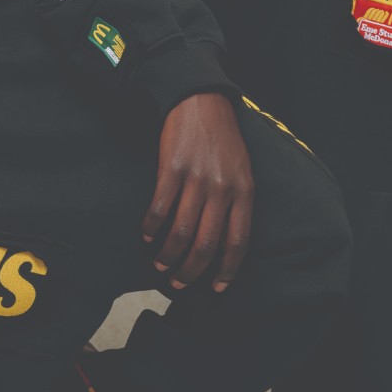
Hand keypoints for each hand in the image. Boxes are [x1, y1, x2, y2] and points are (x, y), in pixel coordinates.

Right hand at [144, 93, 254, 292]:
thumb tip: (223, 246)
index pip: (238, 242)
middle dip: (192, 270)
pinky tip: (148, 236)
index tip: (216, 288)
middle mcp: (222, 189)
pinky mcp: (171, 169)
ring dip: (168, 255)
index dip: (227, 270)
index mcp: (244, 192)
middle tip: (179, 282)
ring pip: (181, 232)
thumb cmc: (222, 142)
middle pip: (206, 244)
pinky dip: (152, 228)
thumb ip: (237, 206)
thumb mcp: (242, 173)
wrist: (201, 102)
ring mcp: (196, 179)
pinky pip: (159, 208)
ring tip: (161, 264)